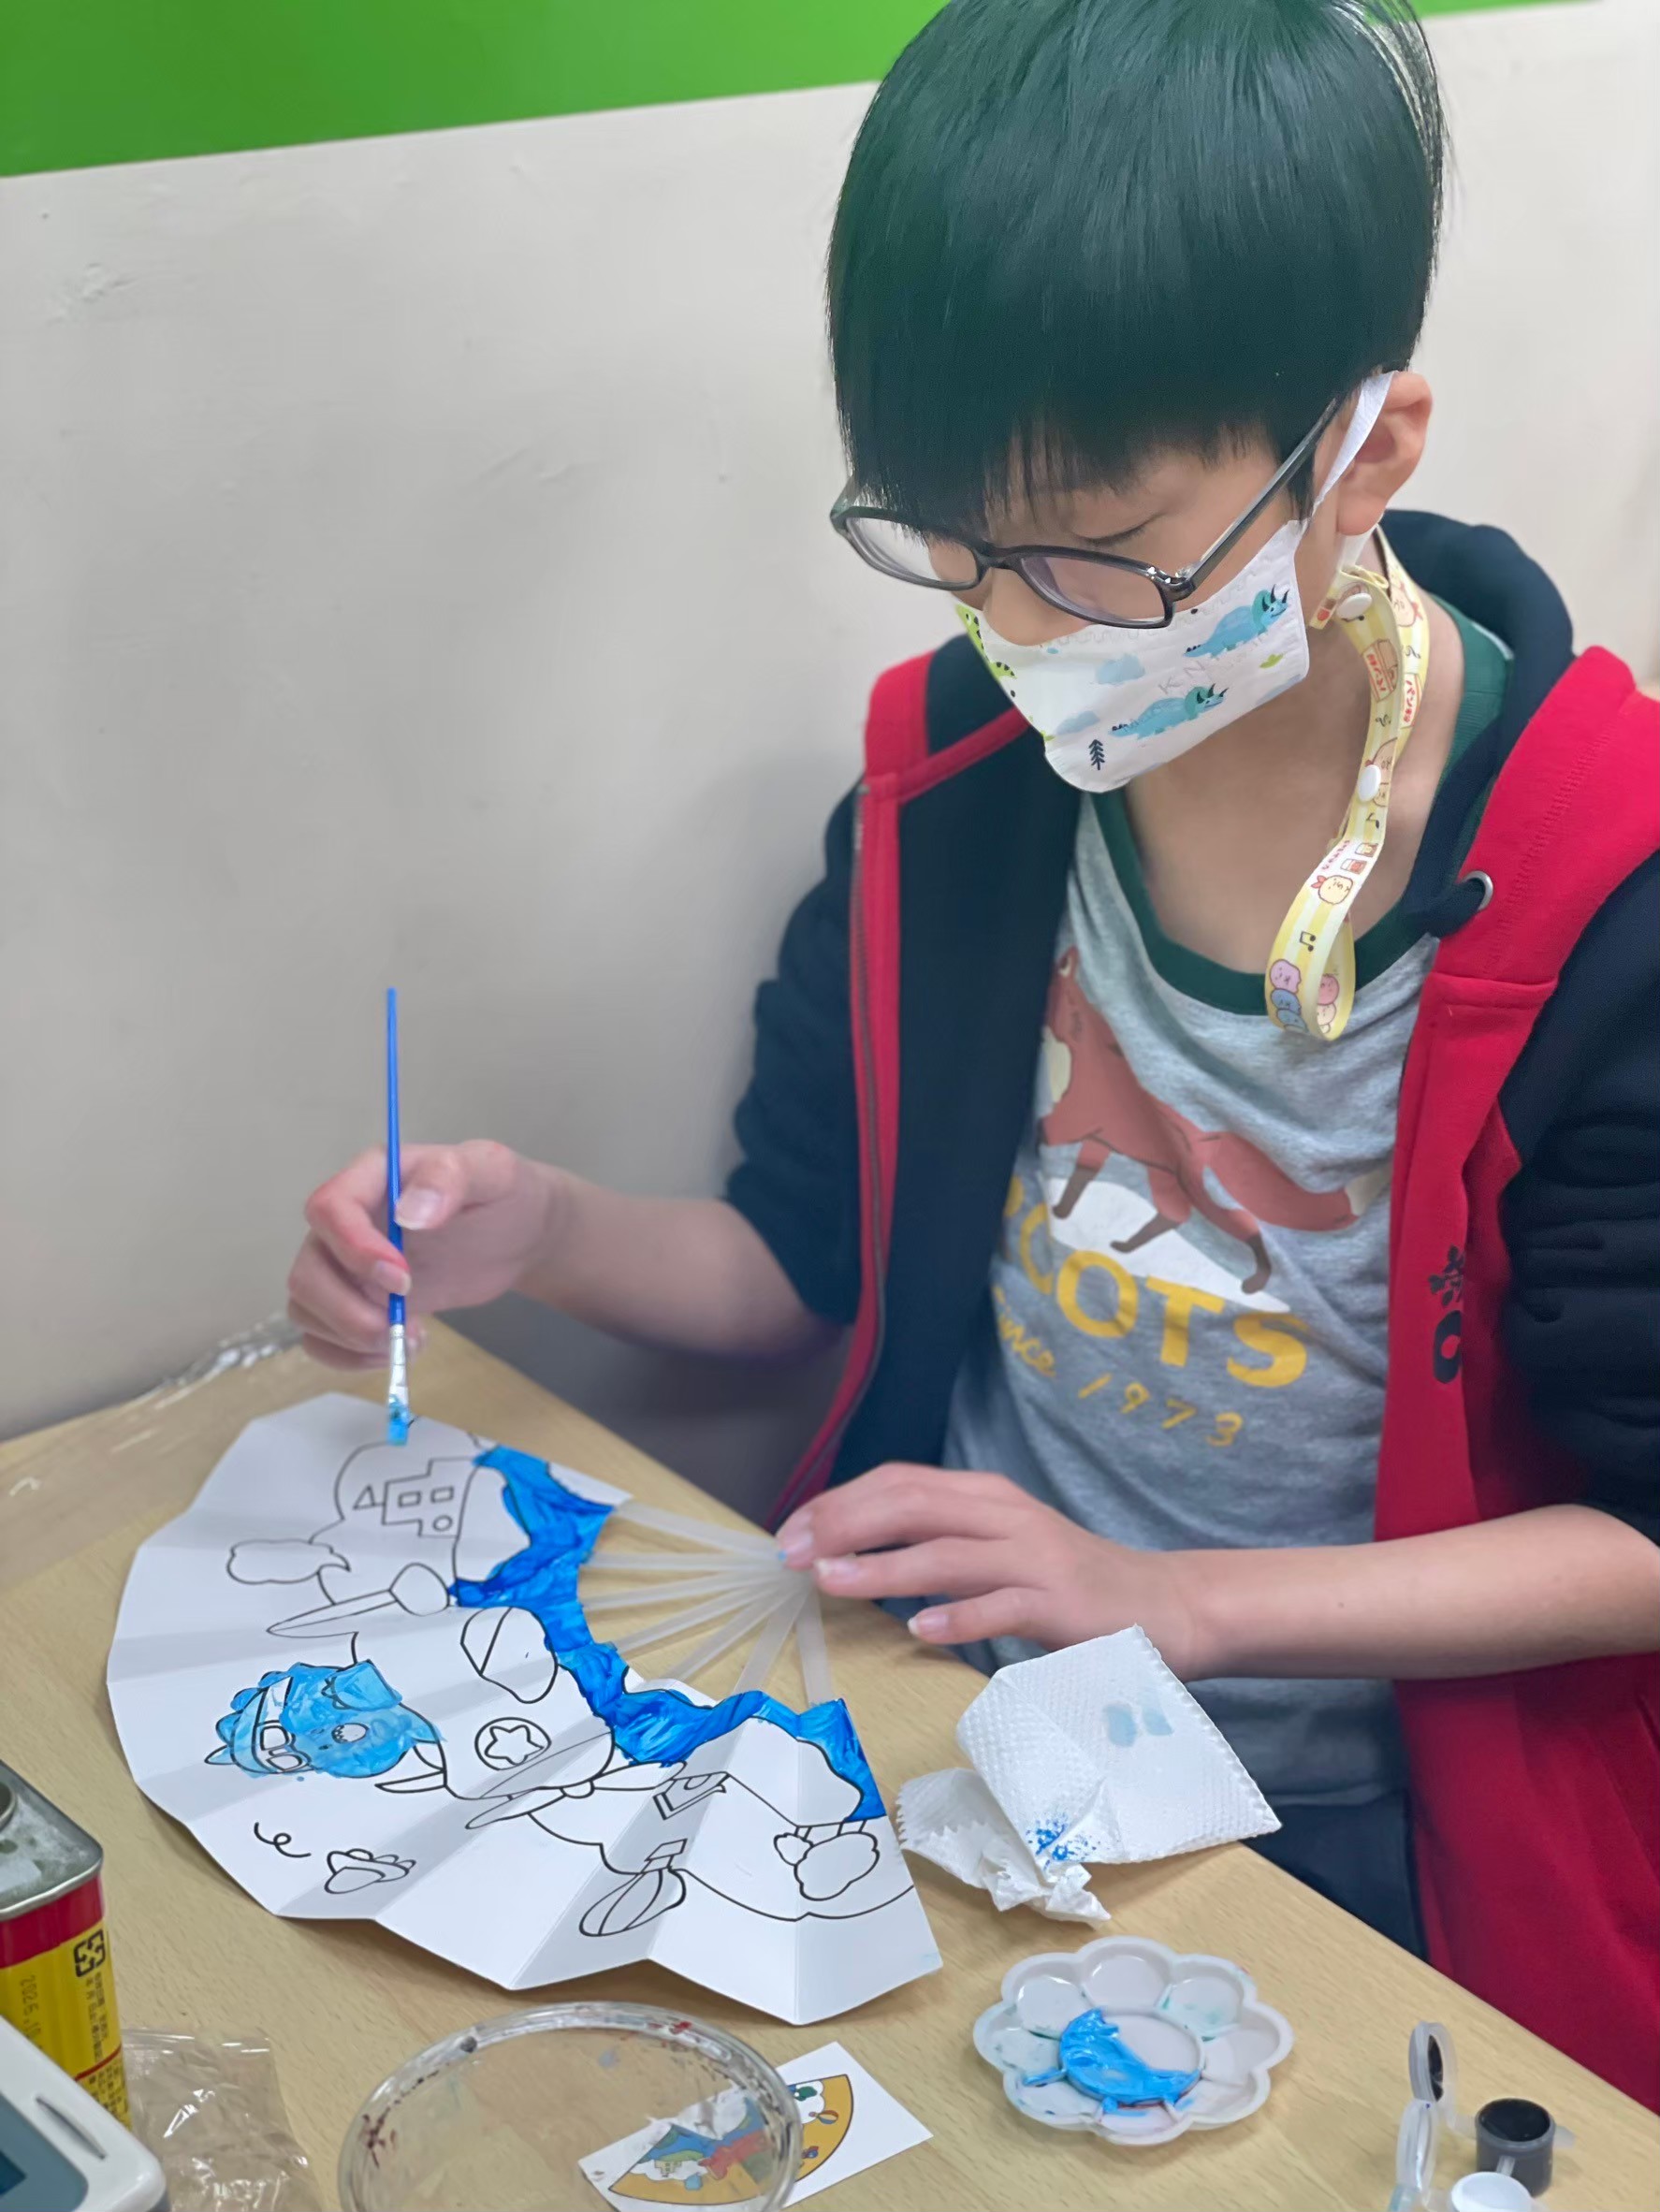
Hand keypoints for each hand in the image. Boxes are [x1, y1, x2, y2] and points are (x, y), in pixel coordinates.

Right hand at [288, 1141, 561, 1368]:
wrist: (514, 1235)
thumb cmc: (501, 1195)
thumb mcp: (491, 1170)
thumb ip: (450, 1178)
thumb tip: (410, 1214)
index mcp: (370, 1178)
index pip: (328, 1209)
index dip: (354, 1250)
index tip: (402, 1280)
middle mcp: (345, 1222)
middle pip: (307, 1272)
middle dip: (348, 1311)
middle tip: (403, 1325)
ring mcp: (344, 1265)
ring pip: (306, 1308)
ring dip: (352, 1338)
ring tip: (412, 1339)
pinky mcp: (354, 1301)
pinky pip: (321, 1336)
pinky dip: (350, 1355)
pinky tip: (397, 1350)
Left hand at [776, 1465, 1205, 1676]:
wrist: (1161, 1605)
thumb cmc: (1065, 1583)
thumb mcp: (997, 1546)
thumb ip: (937, 1541)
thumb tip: (849, 1552)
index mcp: (984, 1496)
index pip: (899, 1482)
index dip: (839, 1502)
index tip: (789, 1530)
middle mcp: (1005, 1515)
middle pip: (913, 1505)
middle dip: (845, 1525)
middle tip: (791, 1554)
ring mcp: (1034, 1558)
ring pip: (947, 1553)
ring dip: (883, 1568)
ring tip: (831, 1582)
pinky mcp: (1059, 1604)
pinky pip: (1001, 1607)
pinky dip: (958, 1617)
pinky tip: (919, 1630)